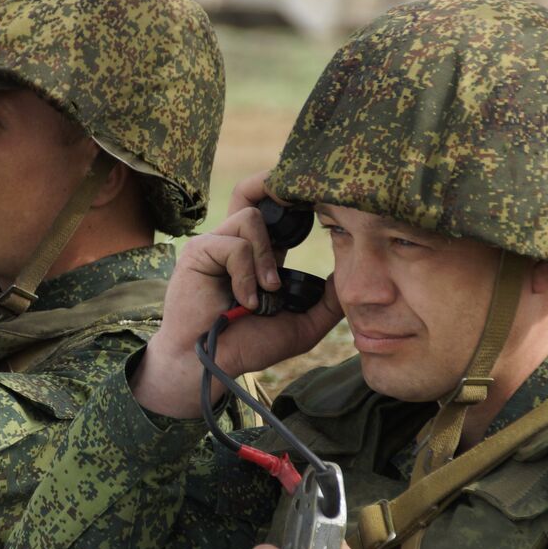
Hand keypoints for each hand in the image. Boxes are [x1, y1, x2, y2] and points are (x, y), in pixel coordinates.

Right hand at [130, 173, 342, 416]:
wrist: (210, 365)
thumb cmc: (248, 347)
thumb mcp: (300, 326)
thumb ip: (325, 304)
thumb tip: (348, 276)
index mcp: (258, 255)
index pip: (275, 212)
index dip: (292, 199)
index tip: (318, 200)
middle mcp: (235, 244)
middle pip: (251, 191)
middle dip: (271, 182)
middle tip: (299, 199)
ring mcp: (214, 245)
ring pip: (251, 219)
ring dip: (265, 258)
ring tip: (266, 292)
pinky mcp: (199, 252)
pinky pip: (235, 246)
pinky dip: (246, 274)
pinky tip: (244, 300)